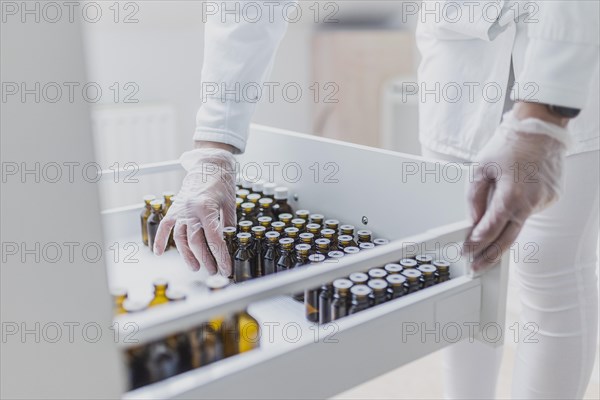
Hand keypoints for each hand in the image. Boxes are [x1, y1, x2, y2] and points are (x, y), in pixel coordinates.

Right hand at [153, 145, 235, 274]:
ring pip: (180, 238)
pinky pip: (165, 226)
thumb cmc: (222, 182)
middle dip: (205, 259)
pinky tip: (158, 253)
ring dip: (187, 255)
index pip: (214, 239)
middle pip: (195, 241)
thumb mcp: (230, 204)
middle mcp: (191, 210)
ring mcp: (181, 209)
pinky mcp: (174, 208)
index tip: (225, 268)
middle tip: (213, 270)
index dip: (220, 256)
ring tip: (195, 267)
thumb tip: (228, 242)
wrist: (209, 164)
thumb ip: (228, 224)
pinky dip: (160, 239)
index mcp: (207, 208)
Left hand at [464, 107, 568, 271]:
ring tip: (487, 231)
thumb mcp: (480, 168)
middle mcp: (531, 203)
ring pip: (519, 223)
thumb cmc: (509, 145)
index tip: (467, 252)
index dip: (476, 243)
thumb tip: (472, 220)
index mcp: (511, 196)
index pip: (490, 229)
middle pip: (508, 239)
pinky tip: (514, 196)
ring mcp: (544, 202)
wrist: (540, 129)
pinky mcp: (551, 198)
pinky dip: (518, 209)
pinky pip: (529, 210)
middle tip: (477, 267)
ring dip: (504, 229)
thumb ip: (474, 197)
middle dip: (490, 255)